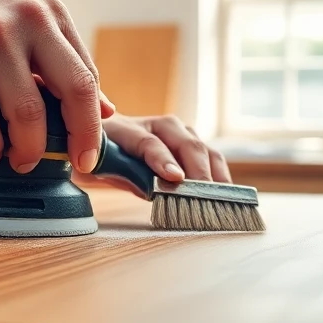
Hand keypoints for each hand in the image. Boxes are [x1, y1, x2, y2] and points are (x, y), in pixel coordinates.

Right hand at [0, 0, 114, 173]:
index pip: (86, 78)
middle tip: (66, 165)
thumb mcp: (18, 30)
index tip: (88, 154)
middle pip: (72, 93)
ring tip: (17, 159)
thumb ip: (58, 66)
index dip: (92, 124)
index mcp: (47, 14)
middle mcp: (24, 20)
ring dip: (26, 150)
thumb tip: (106, 110)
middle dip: (74, 140)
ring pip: (27, 115)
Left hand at [75, 114, 231, 194]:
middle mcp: (155, 125)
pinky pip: (209, 154)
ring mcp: (176, 131)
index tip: (176, 178)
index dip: (163, 160)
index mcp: (126, 128)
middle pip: (184, 143)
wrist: (100, 137)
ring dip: (213, 172)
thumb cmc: (97, 155)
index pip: (149, 143)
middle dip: (197, 171)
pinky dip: (218, 172)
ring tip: (221, 197)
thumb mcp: (97, 167)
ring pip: (201, 147)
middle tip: (206, 196)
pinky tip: (225, 190)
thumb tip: (154, 190)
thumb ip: (123, 174)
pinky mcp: (189, 141)